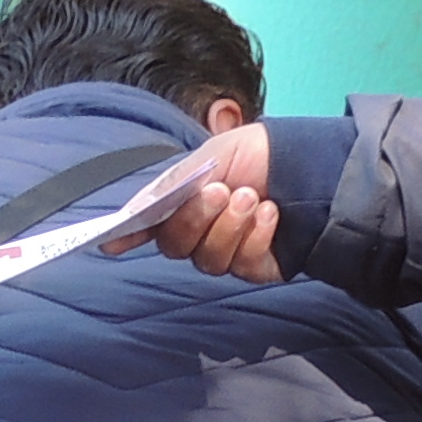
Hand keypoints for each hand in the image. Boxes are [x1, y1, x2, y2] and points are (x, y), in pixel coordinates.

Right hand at [111, 119, 282, 281]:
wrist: (311, 163)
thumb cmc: (259, 155)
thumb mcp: (215, 153)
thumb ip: (178, 180)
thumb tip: (140, 207)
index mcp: (183, 203)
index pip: (147, 226)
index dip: (127, 236)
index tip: (109, 244)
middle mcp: (199, 233)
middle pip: (175, 246)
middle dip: (195, 218)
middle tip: (220, 189)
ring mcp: (226, 253)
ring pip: (208, 260)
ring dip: (228, 226)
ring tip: (251, 197)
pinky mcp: (255, 268)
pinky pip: (243, 264)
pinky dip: (255, 237)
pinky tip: (270, 214)